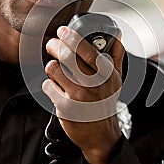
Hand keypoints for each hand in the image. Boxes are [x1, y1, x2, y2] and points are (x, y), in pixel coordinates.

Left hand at [42, 26, 124, 163]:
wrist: (99, 133)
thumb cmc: (105, 101)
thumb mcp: (116, 78)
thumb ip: (116, 54)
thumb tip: (116, 32)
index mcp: (106, 73)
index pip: (87, 49)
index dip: (72, 37)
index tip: (63, 30)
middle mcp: (93, 84)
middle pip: (67, 56)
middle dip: (54, 45)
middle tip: (52, 44)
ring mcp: (78, 96)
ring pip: (53, 68)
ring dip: (52, 67)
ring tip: (57, 71)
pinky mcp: (64, 107)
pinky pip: (47, 86)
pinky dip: (49, 85)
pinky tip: (57, 89)